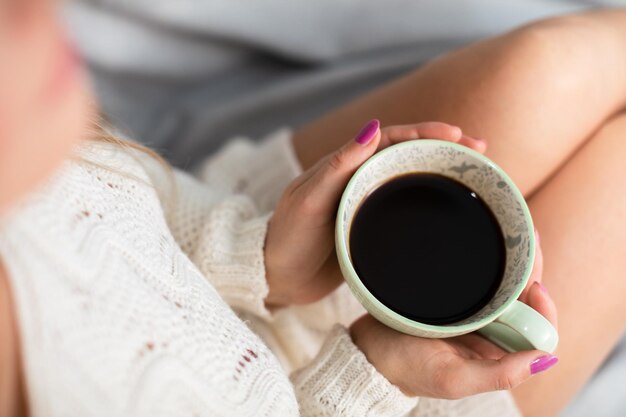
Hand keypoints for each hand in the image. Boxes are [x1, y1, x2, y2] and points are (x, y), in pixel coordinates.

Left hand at [264, 119, 485, 305]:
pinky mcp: (371, 231)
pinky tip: (450, 213)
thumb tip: (373, 127)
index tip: (459, 135)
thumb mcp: (309, 200)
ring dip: (440, 177)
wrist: (275, 278)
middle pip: (408, 158)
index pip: (391, 140)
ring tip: (476, 179)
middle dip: (444, 151)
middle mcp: (359, 181)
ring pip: (410, 183)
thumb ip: (338, 166)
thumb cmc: (287, 238)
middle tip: (482, 153)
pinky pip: (405, 212)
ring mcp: (366, 206)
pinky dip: (428, 205)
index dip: (426, 133)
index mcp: (345, 167)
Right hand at [350, 235, 557, 398]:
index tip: (534, 287)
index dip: (543, 309)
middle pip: (524, 303)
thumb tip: (547, 359)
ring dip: (514, 264)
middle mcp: (490, 334)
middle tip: (529, 242)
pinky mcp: (455, 300)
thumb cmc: (407, 368)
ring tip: (518, 235)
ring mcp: (473, 315)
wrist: (367, 350)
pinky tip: (492, 243)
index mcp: (497, 355)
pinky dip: (490, 263)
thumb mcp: (453, 378)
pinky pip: (481, 280)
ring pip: (505, 288)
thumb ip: (500, 375)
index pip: (538, 332)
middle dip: (531, 274)